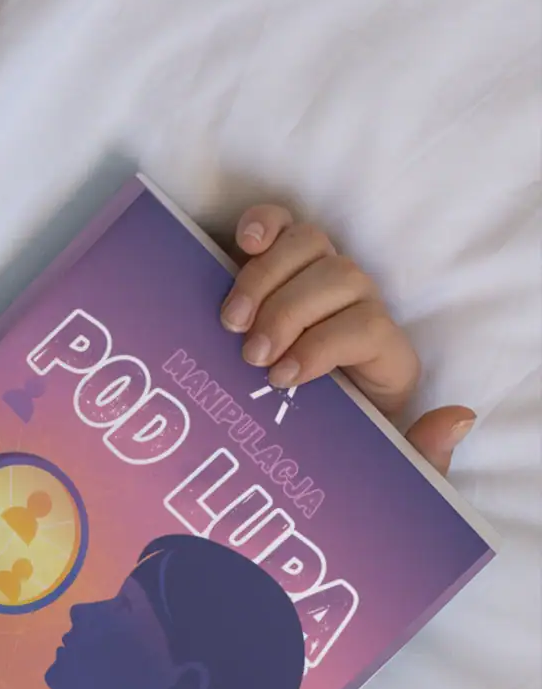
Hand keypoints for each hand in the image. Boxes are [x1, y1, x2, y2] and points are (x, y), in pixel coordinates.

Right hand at [220, 205, 475, 473]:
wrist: (290, 441)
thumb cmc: (333, 449)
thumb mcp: (381, 463)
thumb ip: (421, 453)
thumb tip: (457, 418)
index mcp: (384, 355)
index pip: (368, 326)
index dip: (323, 345)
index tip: (281, 378)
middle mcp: (355, 308)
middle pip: (339, 276)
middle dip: (289, 313)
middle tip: (251, 355)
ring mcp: (313, 283)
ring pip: (308, 245)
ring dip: (263, 279)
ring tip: (231, 323)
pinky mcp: (274, 268)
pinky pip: (278, 227)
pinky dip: (261, 225)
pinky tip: (239, 245)